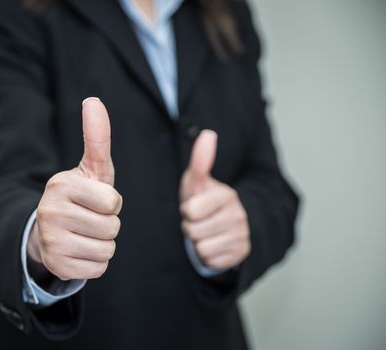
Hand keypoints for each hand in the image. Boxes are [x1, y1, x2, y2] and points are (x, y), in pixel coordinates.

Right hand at [27, 97, 121, 280]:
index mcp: (60, 185)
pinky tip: (80, 250)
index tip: (96, 199)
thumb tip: (93, 101)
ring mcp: (51, 241)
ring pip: (107, 249)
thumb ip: (97, 137)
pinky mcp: (56, 266)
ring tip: (85, 233)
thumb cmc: (80, 197)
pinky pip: (98, 268)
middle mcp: (49, 212)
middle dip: (108, 224)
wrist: (49, 230)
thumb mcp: (90, 169)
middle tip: (90, 218)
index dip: (111, 202)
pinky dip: (95, 261)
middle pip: (112, 227)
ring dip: (103, 243)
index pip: (112, 201)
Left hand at [179, 130, 249, 269]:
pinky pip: (211, 261)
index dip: (187, 210)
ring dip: (198, 242)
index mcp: (227, 196)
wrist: (225, 225)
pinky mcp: (240, 255)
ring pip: (202, 248)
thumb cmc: (204, 201)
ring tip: (206, 232)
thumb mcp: (198, 182)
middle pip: (193, 231)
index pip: (191, 211)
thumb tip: (208, 134)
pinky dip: (208, 255)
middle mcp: (238, 216)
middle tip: (199, 221)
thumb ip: (201, 160)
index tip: (193, 207)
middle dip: (191, 227)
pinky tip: (214, 244)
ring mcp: (241, 236)